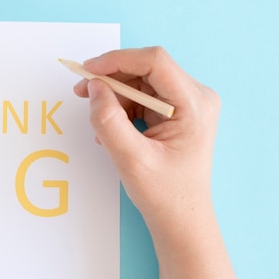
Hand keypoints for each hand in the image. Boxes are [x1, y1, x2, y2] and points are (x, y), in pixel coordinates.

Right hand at [73, 47, 220, 240]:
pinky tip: (110, 129)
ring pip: (142, 82)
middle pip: (147, 69)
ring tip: (97, 120)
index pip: (154, 62)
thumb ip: (108, 120)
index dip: (117, 60)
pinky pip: (143, 97)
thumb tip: (94, 88)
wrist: (180, 218)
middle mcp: (196, 97)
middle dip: (111, 78)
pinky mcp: (176, 113)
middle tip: (82, 92)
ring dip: (115, 95)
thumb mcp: (130, 158)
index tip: (88, 71)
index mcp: (194, 104)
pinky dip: (122, 107)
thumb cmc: (163, 193)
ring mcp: (188, 104)